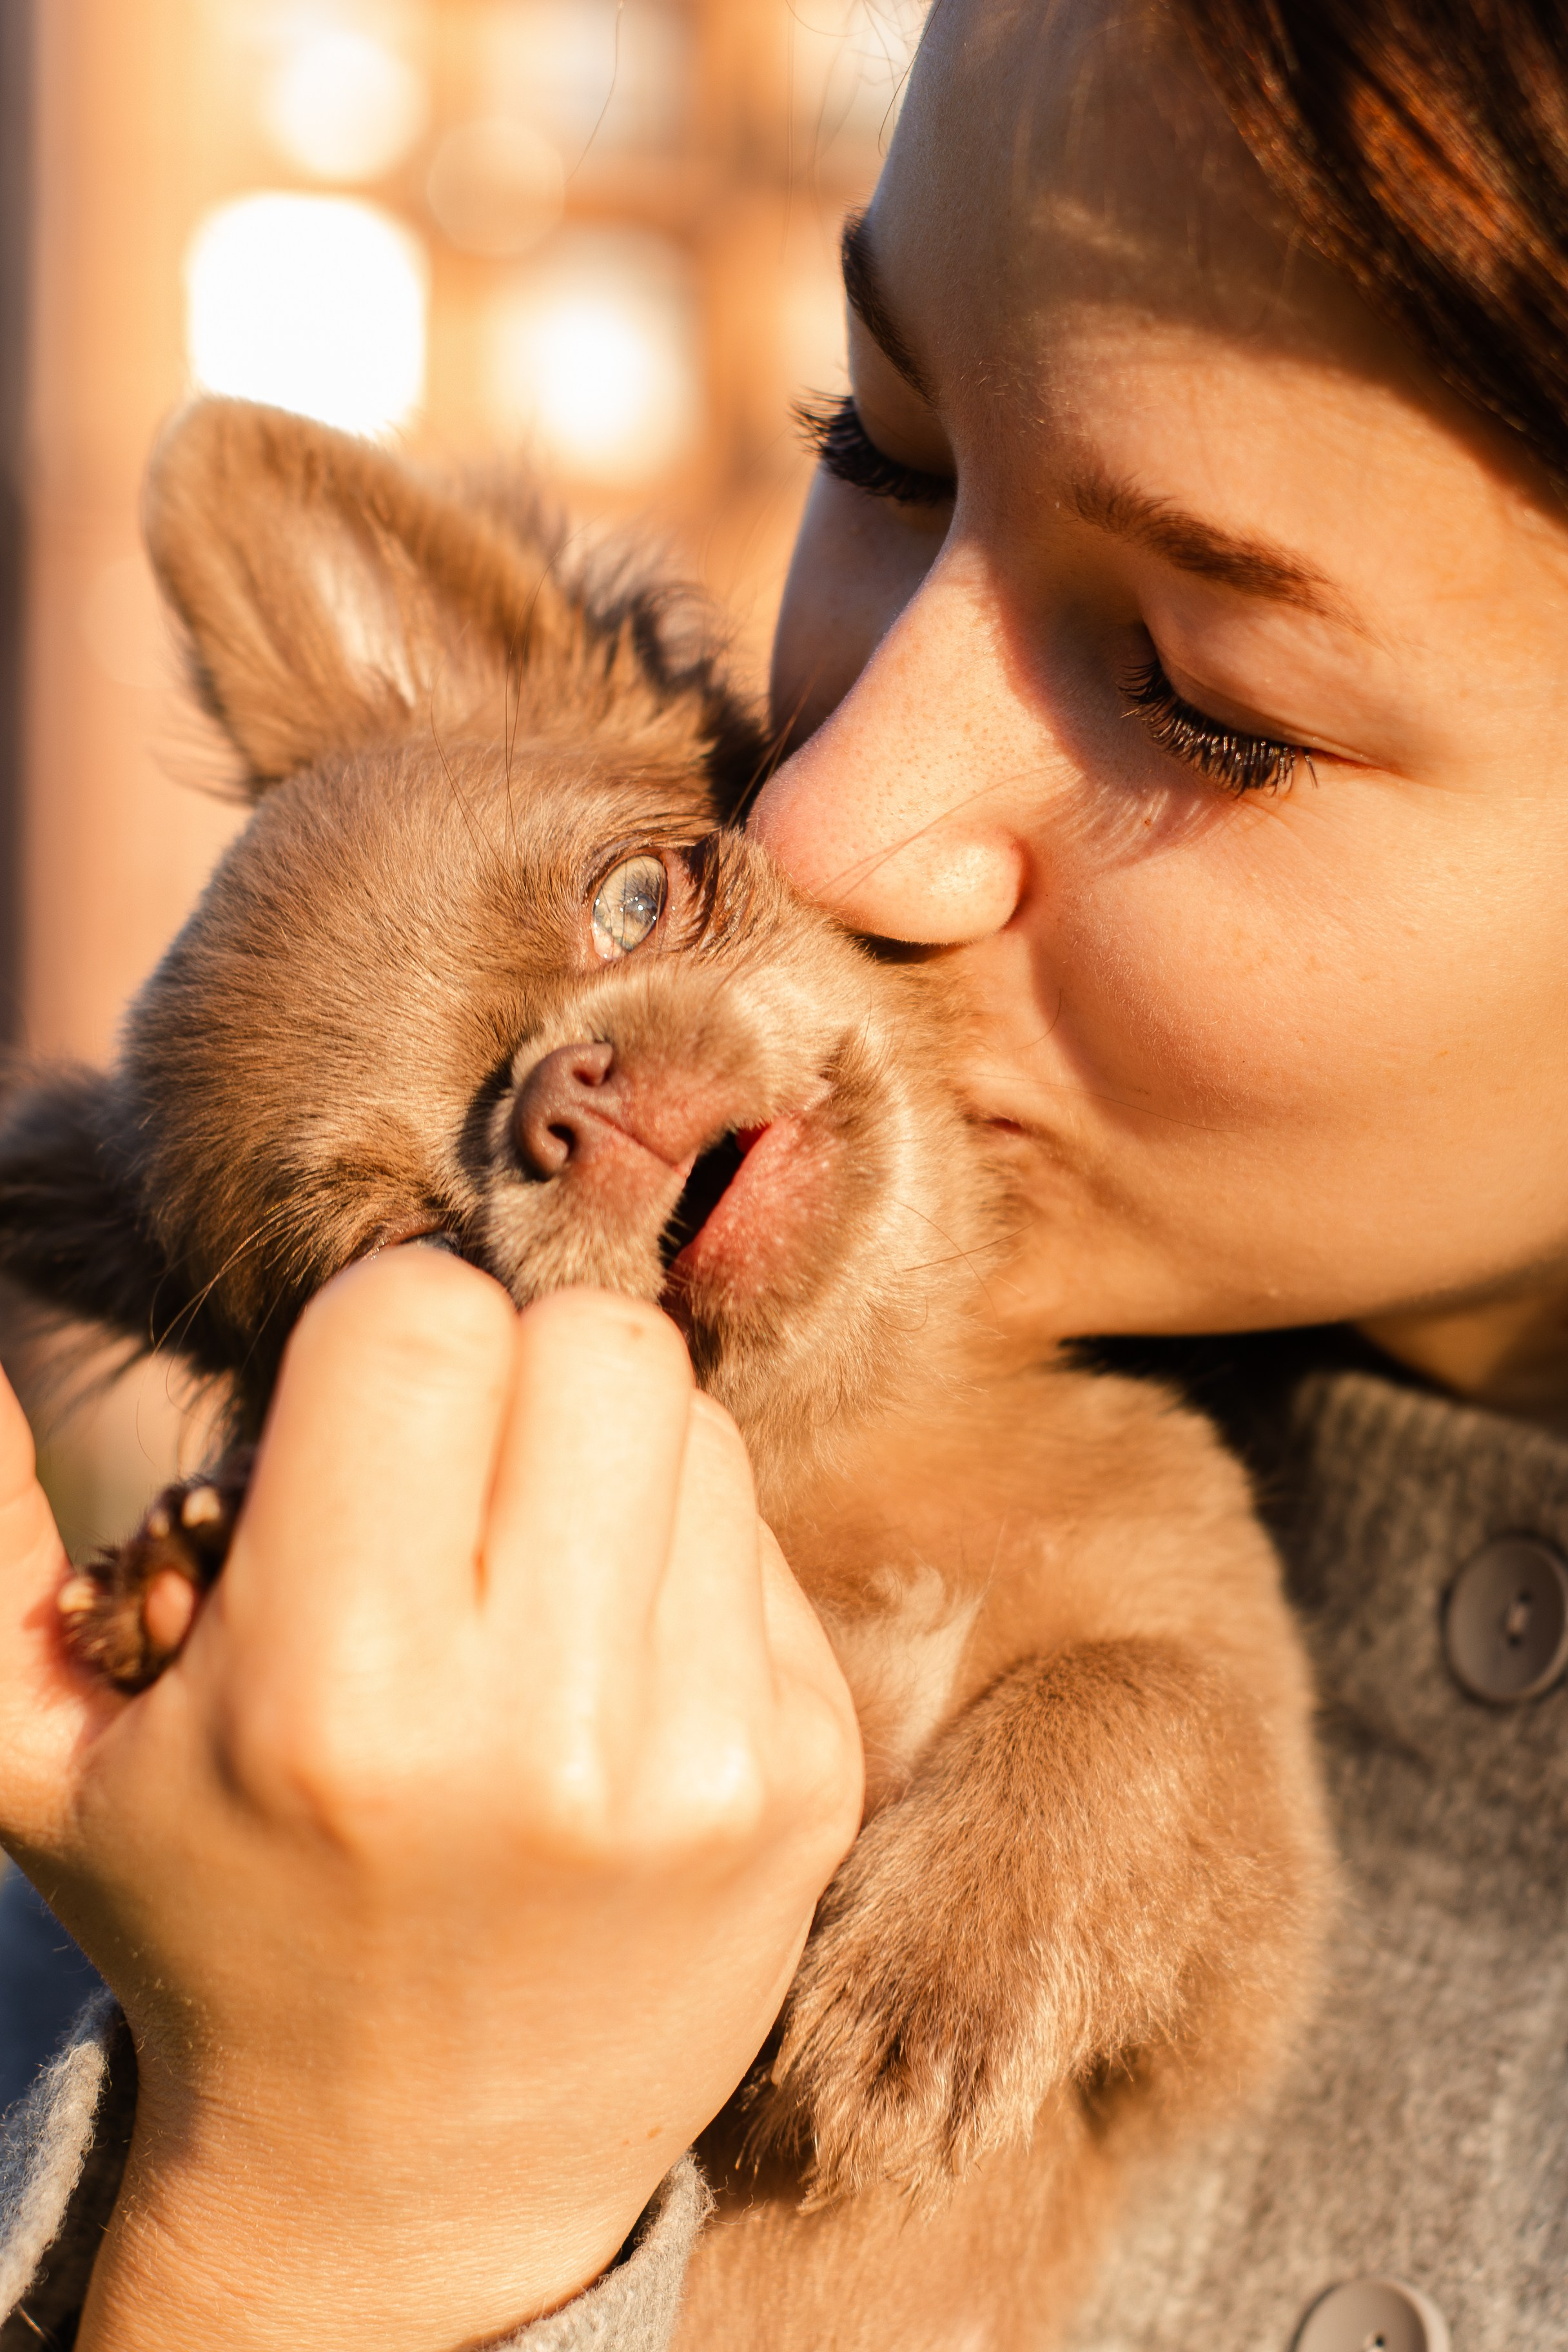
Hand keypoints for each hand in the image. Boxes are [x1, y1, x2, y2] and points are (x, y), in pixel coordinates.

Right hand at [0, 1252, 863, 2350]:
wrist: (407, 2185)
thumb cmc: (212, 1924)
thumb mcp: (44, 1758)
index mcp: (332, 1695)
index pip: (421, 1322)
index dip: (377, 1331)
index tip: (352, 1414)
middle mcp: (545, 1726)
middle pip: (603, 1342)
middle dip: (512, 1372)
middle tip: (453, 1478)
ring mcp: (708, 1758)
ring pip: (696, 1426)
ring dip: (603, 1465)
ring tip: (521, 1588)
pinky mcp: (810, 1780)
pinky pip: (759, 1543)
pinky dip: (677, 1564)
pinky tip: (603, 1674)